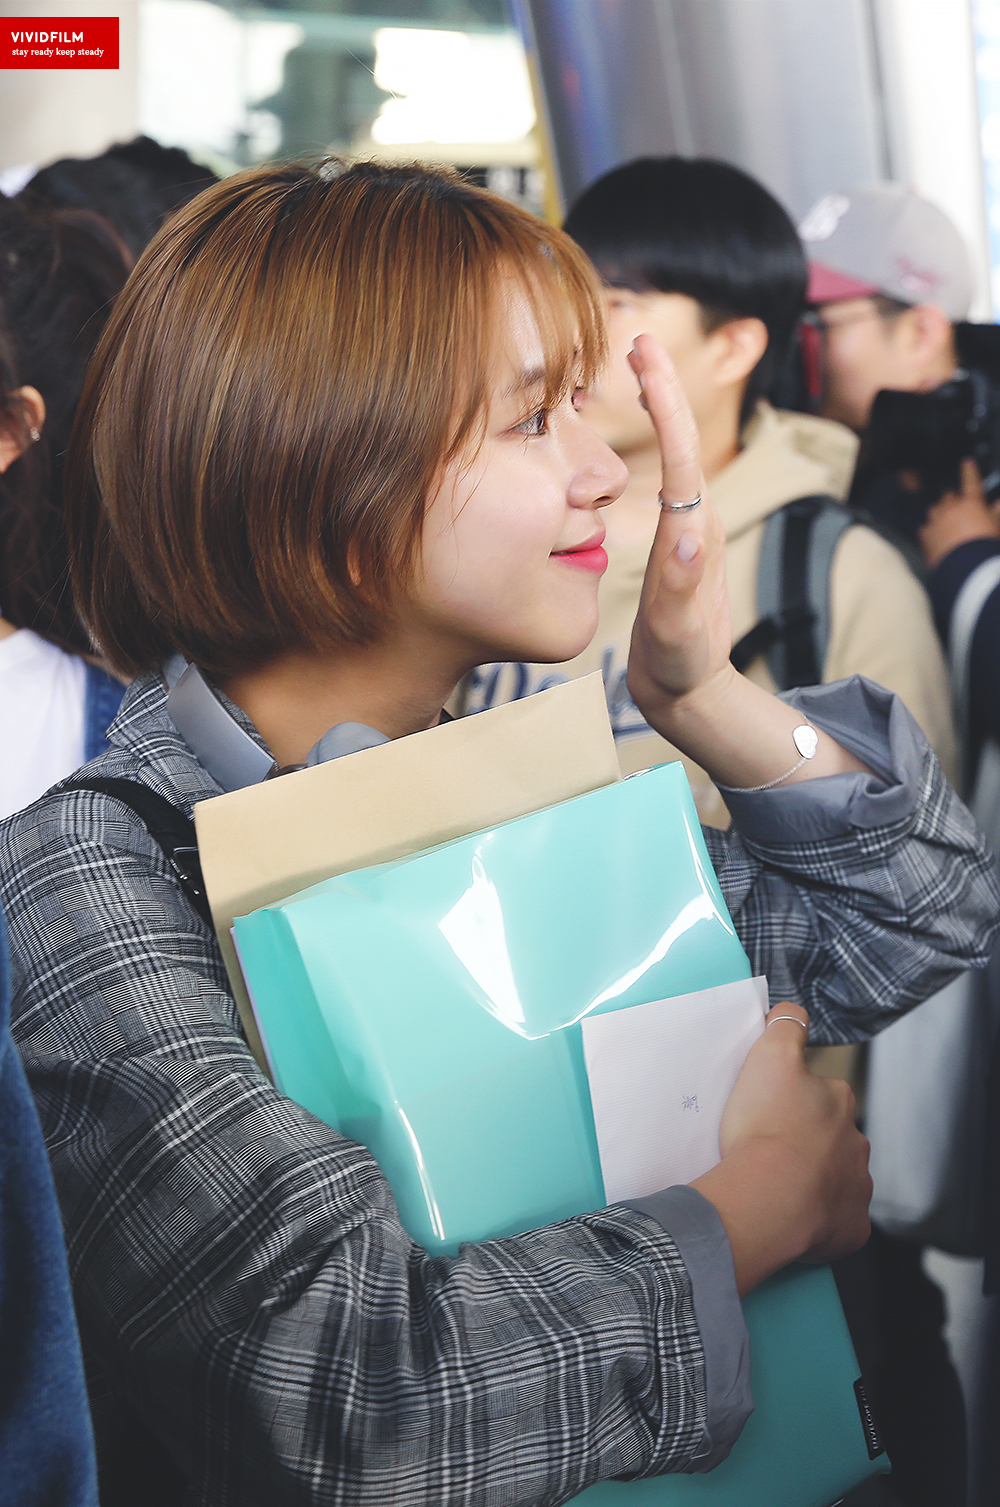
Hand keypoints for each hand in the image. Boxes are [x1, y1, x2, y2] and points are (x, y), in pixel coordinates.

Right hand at [625, 334, 734, 722]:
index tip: (646, 359)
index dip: (665, 404)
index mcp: (692, 534)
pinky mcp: (678, 536)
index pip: (680, 455)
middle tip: (640, 339)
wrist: (690, 691)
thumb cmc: (681, 664)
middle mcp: (697, 522)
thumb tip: (687, 534)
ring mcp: (689, 528)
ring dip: (661, 403)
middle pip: (682, 440)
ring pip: (677, 450)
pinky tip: (644, 423)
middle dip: (664, 386)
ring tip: (639, 363)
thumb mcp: (680, 632)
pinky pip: (667, 471)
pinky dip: (656, 436)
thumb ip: (685, 586)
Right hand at [692, 1004, 870, 1294]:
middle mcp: (856, 1144)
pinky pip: (835, 1220)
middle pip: (831, 1138)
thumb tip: (793, 1012)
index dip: (795, 1100)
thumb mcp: (770, 1057)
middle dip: (808, 1142)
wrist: (768, 1199)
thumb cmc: (766, 1128)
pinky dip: (818, 1218)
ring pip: (835, 1178)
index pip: (822, 1094)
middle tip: (769, 1149)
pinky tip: (792, 1215)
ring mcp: (856, 1188)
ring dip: (813, 1179)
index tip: (771, 1111)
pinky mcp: (850, 1227)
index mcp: (839, 1103)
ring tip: (775, 1184)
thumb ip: (786, 1025)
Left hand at [918, 458, 999, 568]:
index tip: (967, 462)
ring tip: (946, 523)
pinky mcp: (925, 536)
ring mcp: (936, 521)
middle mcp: (951, 508)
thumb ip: (997, 512)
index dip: (969, 472)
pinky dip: (930, 530)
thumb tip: (998, 503)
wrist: (967, 567)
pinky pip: (925, 528)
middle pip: (949, 497)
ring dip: (940, 513)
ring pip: (934, 510)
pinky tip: (935, 537)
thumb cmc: (986, 544)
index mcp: (972, 503)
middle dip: (953, 500)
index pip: (971, 482)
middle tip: (959, 510)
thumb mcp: (997, 526)